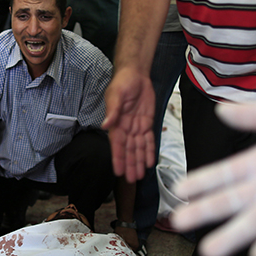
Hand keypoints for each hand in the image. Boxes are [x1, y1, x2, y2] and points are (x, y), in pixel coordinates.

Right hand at [102, 66, 155, 182]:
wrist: (136, 74)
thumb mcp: (116, 95)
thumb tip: (106, 125)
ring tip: (140, 176)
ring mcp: (136, 127)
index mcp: (116, 123)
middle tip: (132, 180)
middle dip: (130, 165)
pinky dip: (149, 150)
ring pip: (138, 148)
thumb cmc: (122, 83)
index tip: (118, 171)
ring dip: (139, 161)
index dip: (118, 158)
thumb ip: (112, 111)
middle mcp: (125, 128)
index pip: (117, 145)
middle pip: (128, 150)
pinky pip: (148, 139)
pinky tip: (150, 161)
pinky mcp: (146, 123)